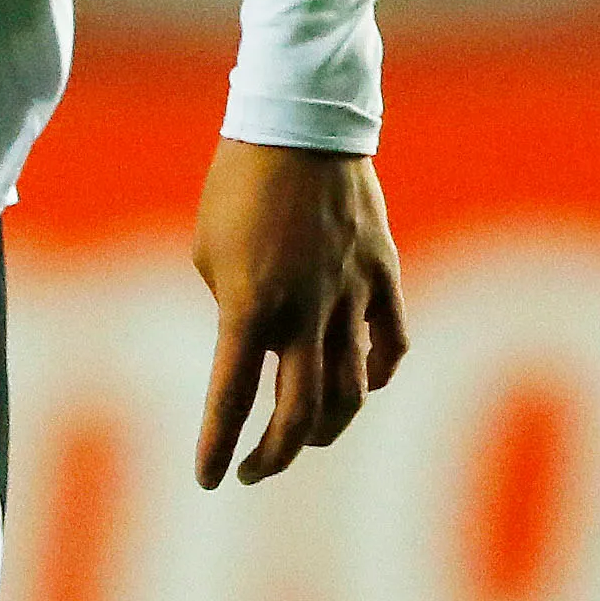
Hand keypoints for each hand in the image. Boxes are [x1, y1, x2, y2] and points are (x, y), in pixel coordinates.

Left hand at [188, 137, 402, 488]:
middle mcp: (304, 311)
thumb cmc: (238, 184)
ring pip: (351, 392)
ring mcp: (351, 296)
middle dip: (273, 455)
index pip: (231, 398)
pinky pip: (391, 346)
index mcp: (248, 306)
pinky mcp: (383, 277)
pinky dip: (376, 376)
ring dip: (325, 429)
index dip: (217, 446)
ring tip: (303, 439)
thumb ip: (233, 311)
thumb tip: (264, 349)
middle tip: (253, 472)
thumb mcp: (209, 254)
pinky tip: (359, 385)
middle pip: (298, 414)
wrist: (301, 122)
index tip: (209, 478)